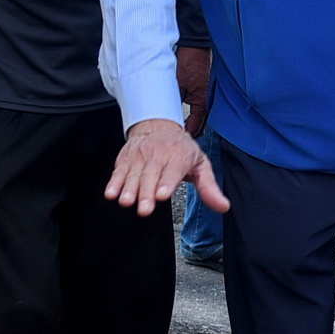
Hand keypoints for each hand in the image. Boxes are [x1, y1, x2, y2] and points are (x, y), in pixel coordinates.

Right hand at [105, 118, 224, 218]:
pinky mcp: (126, 159)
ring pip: (134, 174)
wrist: (158, 124)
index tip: (163, 194)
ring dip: (129, 189)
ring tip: (126, 202)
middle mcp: (158, 155)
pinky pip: (119, 171)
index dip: (167, 182)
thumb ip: (209, 188)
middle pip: (151, 175)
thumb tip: (223, 207)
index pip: (173, 171)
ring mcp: (140, 157)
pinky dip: (114, 182)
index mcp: (179, 156)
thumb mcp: (200, 164)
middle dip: (147, 193)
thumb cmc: (181, 149)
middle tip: (145, 209)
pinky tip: (111, 193)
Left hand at [176, 46, 212, 138]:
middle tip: (176, 136)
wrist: (195, 48)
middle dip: (189, 132)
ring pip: (201, 119)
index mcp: (202, 103)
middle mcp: (208, 103)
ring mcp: (208, 98)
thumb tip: (167, 117)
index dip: (184, 134)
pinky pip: (201, 110)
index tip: (175, 138)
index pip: (195, 127)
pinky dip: (194, 116)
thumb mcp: (176, 86)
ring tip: (179, 128)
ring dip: (191, 124)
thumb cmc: (189, 63)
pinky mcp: (206, 92)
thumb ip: (173, 104)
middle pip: (200, 126)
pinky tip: (185, 116)